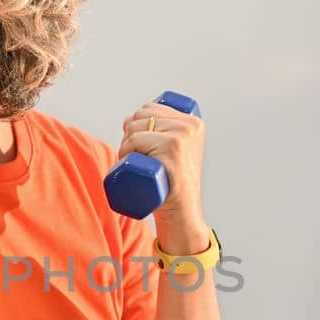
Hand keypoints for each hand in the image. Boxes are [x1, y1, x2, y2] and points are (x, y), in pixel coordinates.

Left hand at [117, 102, 207, 236]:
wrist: (181, 211)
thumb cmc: (172, 184)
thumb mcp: (175, 152)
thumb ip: (161, 132)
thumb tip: (129, 118)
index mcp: (193, 121)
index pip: (150, 108)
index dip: (137, 124)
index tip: (142, 145)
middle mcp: (190, 126)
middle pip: (141, 116)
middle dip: (130, 134)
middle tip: (139, 158)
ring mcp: (182, 137)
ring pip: (135, 129)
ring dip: (126, 146)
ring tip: (138, 163)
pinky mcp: (172, 150)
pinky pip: (136, 140)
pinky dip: (127, 150)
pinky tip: (134, 161)